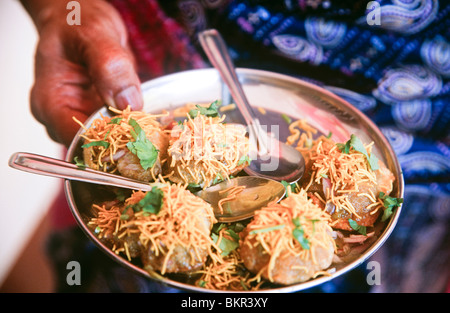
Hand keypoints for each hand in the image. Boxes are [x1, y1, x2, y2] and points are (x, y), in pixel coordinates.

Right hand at [22, 0, 142, 146]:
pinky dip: (135, 125)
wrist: (80, 20)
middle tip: (152, 136)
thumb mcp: (93, 35)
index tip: (137, 136)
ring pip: (109, 140)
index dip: (109, 142)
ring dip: (132, 136)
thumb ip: (109, 66)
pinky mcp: (100, 115)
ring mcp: (82, 117)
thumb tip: (127, 100)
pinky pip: (119, 128)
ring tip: (154, 128)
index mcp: (50, 102)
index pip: (77, 139)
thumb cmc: (76, 22)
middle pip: (94, 146)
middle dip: (124, 143)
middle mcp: (63, 116)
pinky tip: (151, 120)